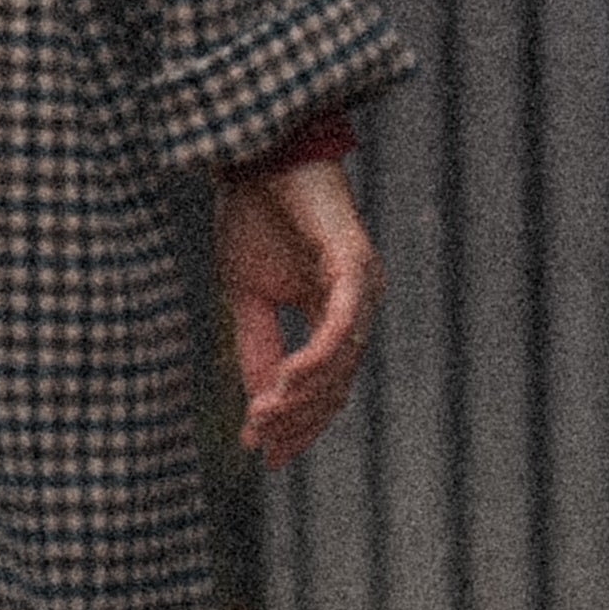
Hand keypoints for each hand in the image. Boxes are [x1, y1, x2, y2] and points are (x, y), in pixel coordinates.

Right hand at [216, 157, 381, 470]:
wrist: (258, 154)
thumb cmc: (254, 215)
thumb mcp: (246, 294)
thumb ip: (257, 347)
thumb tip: (259, 405)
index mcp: (335, 313)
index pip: (326, 386)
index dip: (297, 423)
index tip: (264, 454)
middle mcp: (358, 306)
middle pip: (337, 385)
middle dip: (297, 419)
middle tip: (260, 442)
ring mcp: (362, 286)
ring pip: (342, 363)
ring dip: (302, 396)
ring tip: (264, 416)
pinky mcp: (354, 264)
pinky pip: (340, 326)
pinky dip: (315, 358)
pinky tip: (285, 382)